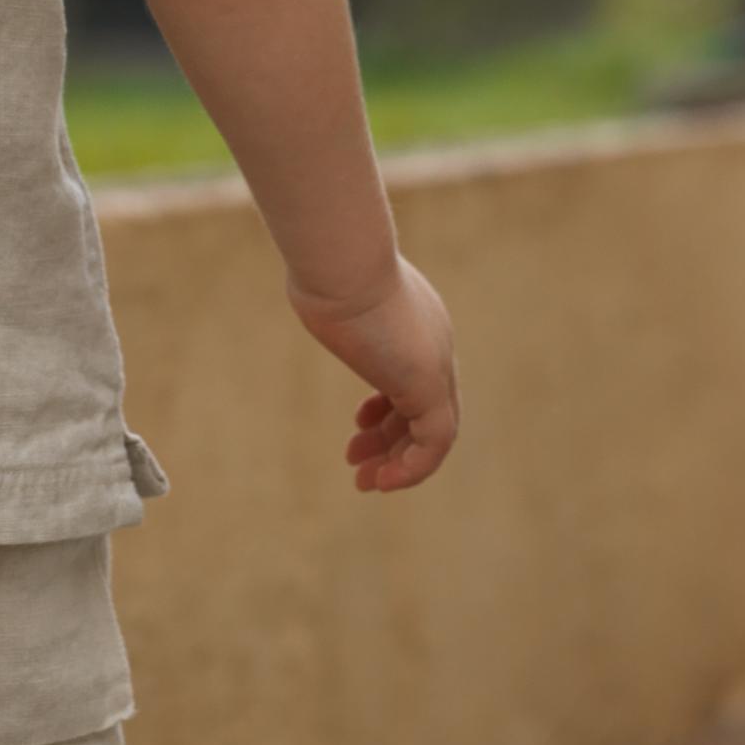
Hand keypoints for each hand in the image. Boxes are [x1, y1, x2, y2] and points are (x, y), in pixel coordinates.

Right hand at [289, 256, 458, 494]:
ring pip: (433, 431)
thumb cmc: (325, 269)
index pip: (414, 378)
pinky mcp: (429, 386)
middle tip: (357, 463)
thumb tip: (309, 289)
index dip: (388, 409)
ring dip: (399, 462)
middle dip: (391, 441)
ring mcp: (435, 365)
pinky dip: (413, 469)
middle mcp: (434, 344)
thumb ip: (330, 296)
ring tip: (365, 482)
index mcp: (416, 322)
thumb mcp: (330, 286)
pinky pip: (434, 443)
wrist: (343, 261)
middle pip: (424, 407)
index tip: (358, 423)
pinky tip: (382, 480)